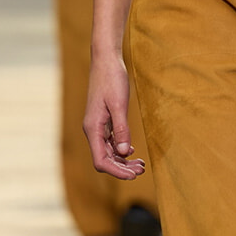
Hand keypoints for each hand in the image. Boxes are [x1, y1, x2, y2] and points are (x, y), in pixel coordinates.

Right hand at [82, 55, 145, 179]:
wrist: (106, 60)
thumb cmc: (111, 79)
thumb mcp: (119, 104)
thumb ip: (122, 129)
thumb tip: (124, 153)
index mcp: (93, 128)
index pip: (101, 161)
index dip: (116, 171)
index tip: (133, 176)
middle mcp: (93, 130)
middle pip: (105, 159)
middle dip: (123, 168)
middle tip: (142, 170)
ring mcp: (98, 126)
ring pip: (109, 151)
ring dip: (124, 160)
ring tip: (141, 164)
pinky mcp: (104, 120)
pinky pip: (111, 142)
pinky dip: (121, 149)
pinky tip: (132, 150)